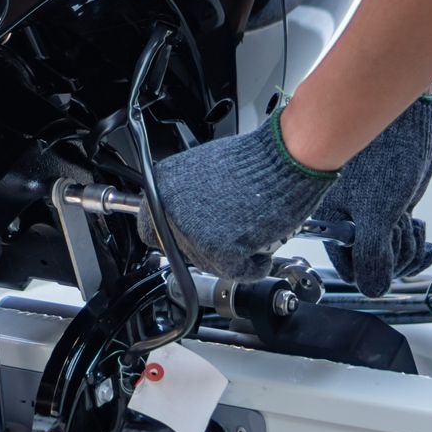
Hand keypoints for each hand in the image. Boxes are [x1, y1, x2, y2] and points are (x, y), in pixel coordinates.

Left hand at [153, 109, 338, 279]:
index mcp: (162, 186)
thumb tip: (182, 218)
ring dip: (232, 256)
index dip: (174, 235)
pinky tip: (260, 249)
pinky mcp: (219, 251)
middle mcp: (170, 210)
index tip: (188, 236)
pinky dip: (253, 267)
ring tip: (250, 231)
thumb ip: (185, 197)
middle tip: (231, 231)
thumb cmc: (254, 160)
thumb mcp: (203, 170)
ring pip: (209, 263)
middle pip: (183, 251)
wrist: (282, 159)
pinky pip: (236, 272)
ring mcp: (192, 233)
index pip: (149, 228)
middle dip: (207, 246)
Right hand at [319, 94, 431, 295]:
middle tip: (396, 229)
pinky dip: (415, 242)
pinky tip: (417, 228)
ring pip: (391, 257)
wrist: (406, 122)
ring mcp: (372, 217)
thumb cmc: (383, 152)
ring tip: (407, 223)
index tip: (384, 259)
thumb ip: (372, 254)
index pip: (349, 269)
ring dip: (406, 247)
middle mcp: (349, 221)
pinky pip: (402, 243)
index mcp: (332, 220)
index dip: (370, 270)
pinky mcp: (391, 211)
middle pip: (373, 267)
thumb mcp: (376, 211)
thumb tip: (372, 287)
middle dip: (393, 255)